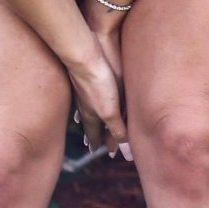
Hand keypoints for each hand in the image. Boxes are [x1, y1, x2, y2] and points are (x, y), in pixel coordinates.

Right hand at [68, 40, 127, 157]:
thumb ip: (118, 130)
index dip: (96, 143)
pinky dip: (85, 100)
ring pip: (86, 108)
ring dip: (87, 118)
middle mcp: (85, 105)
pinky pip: (84, 93)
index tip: (95, 150)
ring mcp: (84, 90)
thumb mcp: (111, 111)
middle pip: (89, 122)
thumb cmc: (98, 82)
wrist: (85, 56)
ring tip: (84, 122)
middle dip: (91, 133)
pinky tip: (84, 95)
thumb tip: (124, 152)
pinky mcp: (86, 76)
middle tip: (90, 143)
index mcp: (92, 115)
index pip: (93, 133)